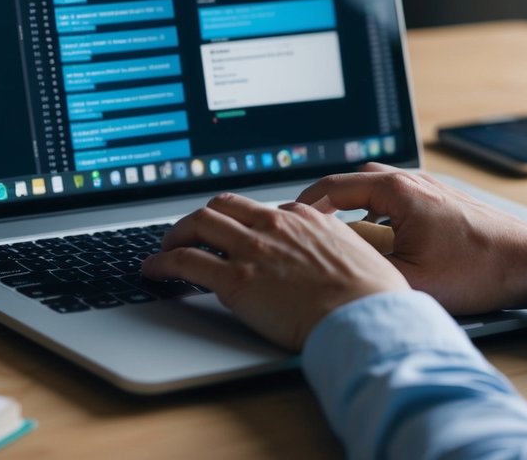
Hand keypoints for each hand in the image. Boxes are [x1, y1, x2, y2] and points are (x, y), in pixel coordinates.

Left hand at [141, 192, 408, 350]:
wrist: (366, 319)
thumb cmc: (373, 300)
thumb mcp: (361, 257)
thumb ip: (338, 250)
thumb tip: (337, 261)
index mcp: (306, 218)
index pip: (261, 209)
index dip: (242, 221)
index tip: (235, 232)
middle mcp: (275, 224)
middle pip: (224, 206)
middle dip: (203, 217)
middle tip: (191, 232)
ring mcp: (252, 249)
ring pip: (199, 224)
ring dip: (177, 234)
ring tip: (166, 248)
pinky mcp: (235, 279)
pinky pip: (186, 261)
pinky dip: (163, 262)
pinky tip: (154, 270)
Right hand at [298, 163, 526, 314]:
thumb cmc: (478, 269)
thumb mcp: (410, 277)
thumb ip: (364, 263)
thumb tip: (331, 256)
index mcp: (398, 191)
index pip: (333, 186)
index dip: (305, 204)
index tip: (289, 220)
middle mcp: (411, 180)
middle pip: (351, 180)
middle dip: (326, 201)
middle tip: (310, 224)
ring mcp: (427, 187)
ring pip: (374, 186)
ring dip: (353, 204)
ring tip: (340, 231)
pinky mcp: (440, 198)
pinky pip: (395, 195)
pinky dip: (376, 209)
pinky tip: (378, 235)